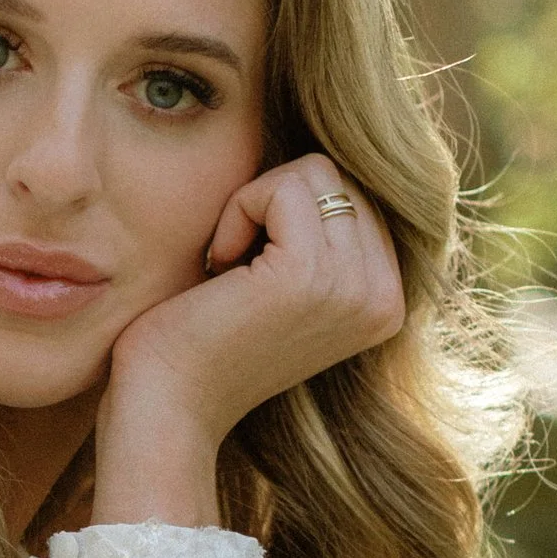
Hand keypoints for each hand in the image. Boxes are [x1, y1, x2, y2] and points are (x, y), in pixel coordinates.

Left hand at [93, 156, 405, 525]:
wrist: (167, 408)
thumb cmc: (205, 339)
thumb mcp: (283, 280)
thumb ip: (323, 232)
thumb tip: (328, 150)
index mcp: (389, 298)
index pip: (354, 190)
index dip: (288, 212)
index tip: (253, 272)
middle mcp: (388, 296)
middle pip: (339, 173)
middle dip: (274, 203)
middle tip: (236, 268)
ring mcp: (356, 287)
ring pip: (315, 171)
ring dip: (253, 206)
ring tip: (230, 269)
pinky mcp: (312, 275)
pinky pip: (281, 186)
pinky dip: (237, 212)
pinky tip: (219, 268)